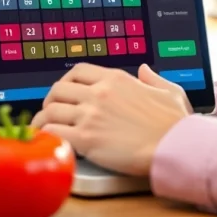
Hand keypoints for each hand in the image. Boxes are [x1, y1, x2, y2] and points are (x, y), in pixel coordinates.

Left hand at [31, 63, 190, 175]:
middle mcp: (99, 93)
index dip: (66, 81)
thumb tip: (144, 70)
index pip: (78, 71)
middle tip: (51, 111)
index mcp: (116, 79)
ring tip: (42, 128)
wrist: (175, 146)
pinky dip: (45, 136)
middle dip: (50, 100)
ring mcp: (90, 115)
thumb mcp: (169, 91)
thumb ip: (153, 79)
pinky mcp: (86, 139)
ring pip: (50, 111)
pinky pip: (53, 132)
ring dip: (42, 119)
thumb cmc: (174, 124)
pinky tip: (47, 141)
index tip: (65, 92)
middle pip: (58, 89)